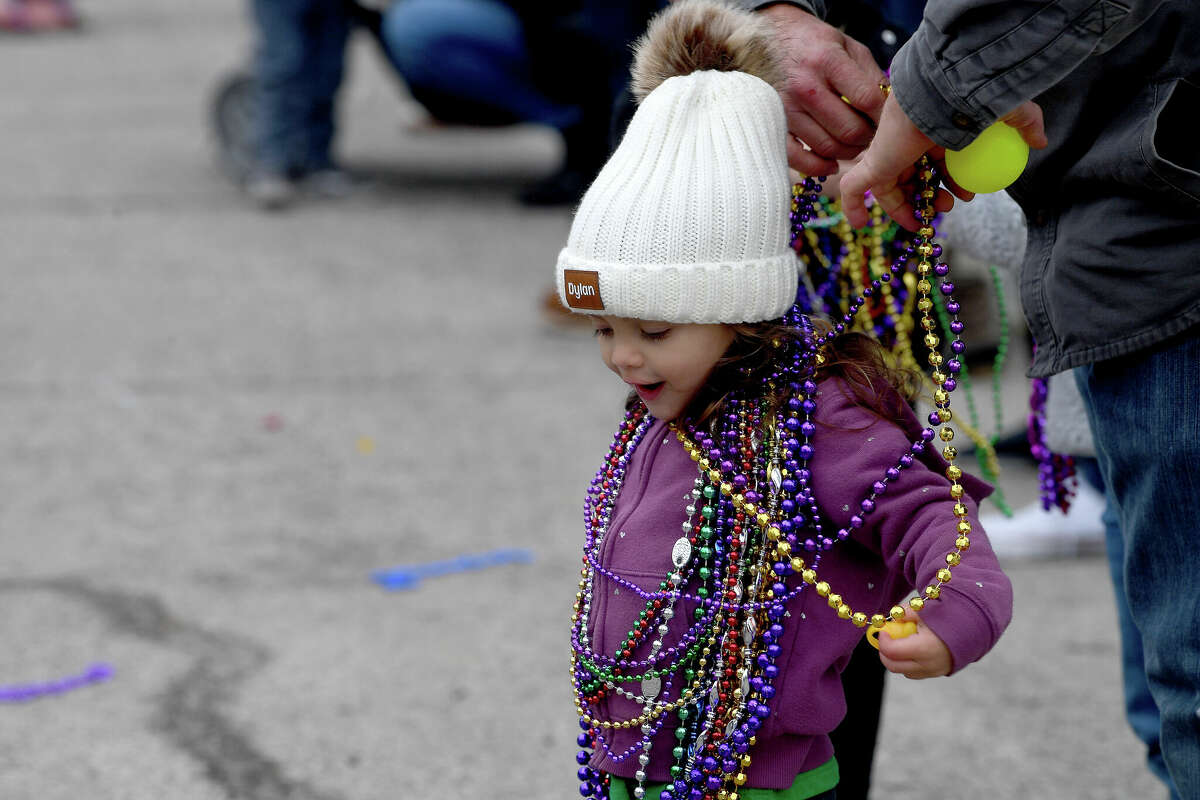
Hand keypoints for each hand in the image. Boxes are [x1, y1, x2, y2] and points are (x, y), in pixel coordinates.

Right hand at [761, 4, 886, 175]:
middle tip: (873, 134)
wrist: (768, 39)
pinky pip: (797, 158)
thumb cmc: (813, 43)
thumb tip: (890, 109)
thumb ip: (870, 75)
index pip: (867, 99)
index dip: (884, 116)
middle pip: (849, 129)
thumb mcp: (846, 46)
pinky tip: (832, 164)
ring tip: (855, 143)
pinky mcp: (773, 124)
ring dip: (849, 152)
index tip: (889, 120)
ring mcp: (786, 109)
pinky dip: (818, 167)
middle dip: (869, 137)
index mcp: (826, 61)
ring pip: (828, 147)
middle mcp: (804, 87)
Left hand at [840, 95, 1047, 229]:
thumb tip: (1040, 141)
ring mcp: (888, 151)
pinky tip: (859, 224)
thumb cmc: (976, 97)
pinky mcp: (874, 163)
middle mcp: (907, 140)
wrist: (947, 92)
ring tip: (935, 214)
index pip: (933, 160)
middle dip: (929, 196)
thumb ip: (1025, 124)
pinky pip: (855, 189)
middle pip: (911, 175)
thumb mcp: (1009, 113)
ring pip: (889, 186)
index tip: (966, 195)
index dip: (948, 181)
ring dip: (908, 207)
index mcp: (932, 129)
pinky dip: (854, 207)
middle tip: (951, 205)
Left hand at [876, 609, 952, 678]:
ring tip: (901, 641)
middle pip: (893, 666)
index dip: (883, 640)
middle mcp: (927, 664)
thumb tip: (890, 617)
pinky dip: (908, 663)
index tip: (883, 630)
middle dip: (884, 652)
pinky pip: (914, 673)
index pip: (892, 651)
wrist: (973, 629)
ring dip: (896, 659)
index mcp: (924, 648)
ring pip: (903, 671)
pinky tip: (912, 648)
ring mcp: (933, 671)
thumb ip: (904, 612)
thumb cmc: (947, 617)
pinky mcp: (936, 673)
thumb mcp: (924, 610)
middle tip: (886, 638)